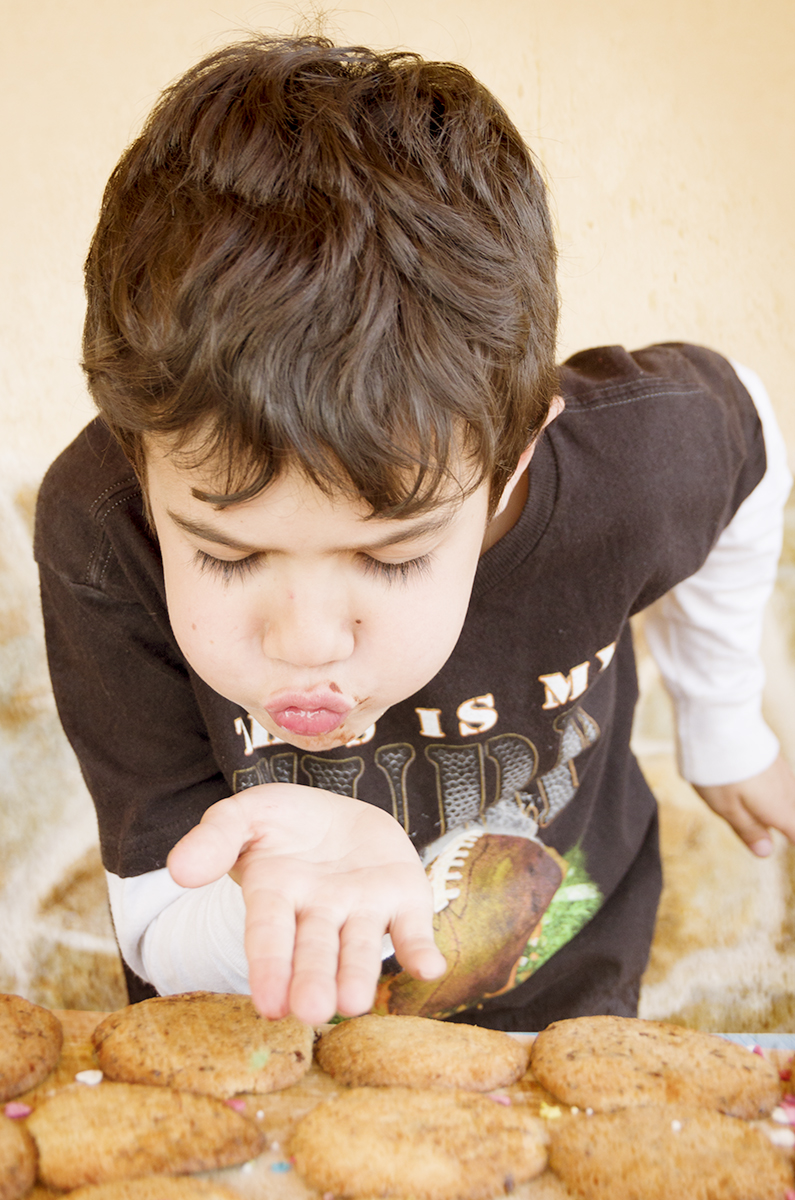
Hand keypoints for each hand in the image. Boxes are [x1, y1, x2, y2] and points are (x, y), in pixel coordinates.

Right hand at [166, 783, 444, 1024]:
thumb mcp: (245, 815)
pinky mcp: (403, 899)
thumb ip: (216, 836)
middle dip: (314, 980)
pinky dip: (419, 950)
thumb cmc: (282, 823)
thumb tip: (178, 870)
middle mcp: (319, 913)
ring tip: (356, 1003)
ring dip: (359, 975)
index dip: (268, 968)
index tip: (268, 1005)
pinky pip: (412, 929)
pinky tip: (429, 968)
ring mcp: (363, 909)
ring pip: (360, 947)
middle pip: (316, 951)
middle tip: (313, 1012)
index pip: (269, 935)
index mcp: (275, 895)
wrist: (337, 813)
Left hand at [692, 753, 794, 855]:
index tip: (783, 841)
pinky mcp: (773, 757)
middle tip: (759, 828)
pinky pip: (778, 781)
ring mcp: (782, 771)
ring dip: (773, 807)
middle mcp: (788, 791)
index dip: (791, 840)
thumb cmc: (721, 770)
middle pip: (792, 815)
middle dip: (783, 824)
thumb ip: (748, 830)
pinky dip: (769, 790)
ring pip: (787, 797)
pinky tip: (747, 784)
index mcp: (780, 810)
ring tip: (743, 802)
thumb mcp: (727, 808)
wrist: (722, 723)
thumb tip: (766, 852)